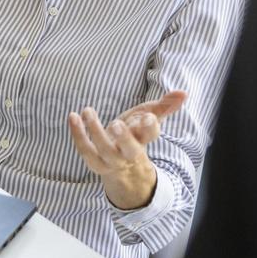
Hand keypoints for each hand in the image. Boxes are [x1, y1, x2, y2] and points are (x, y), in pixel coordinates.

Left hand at [67, 91, 187, 209]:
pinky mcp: (95, 161)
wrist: (122, 164)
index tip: (147, 117)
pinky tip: (72, 116)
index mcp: (144, 139)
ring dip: (95, 130)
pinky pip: (85, 150)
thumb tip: (184, 93)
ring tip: (87, 110)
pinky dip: (77, 134)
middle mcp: (129, 152)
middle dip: (125, 138)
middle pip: (130, 150)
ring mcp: (111, 159)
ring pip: (104, 150)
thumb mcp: (148, 118)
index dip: (149, 126)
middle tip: (117, 124)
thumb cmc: (135, 133)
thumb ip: (165, 105)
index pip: (151, 134)